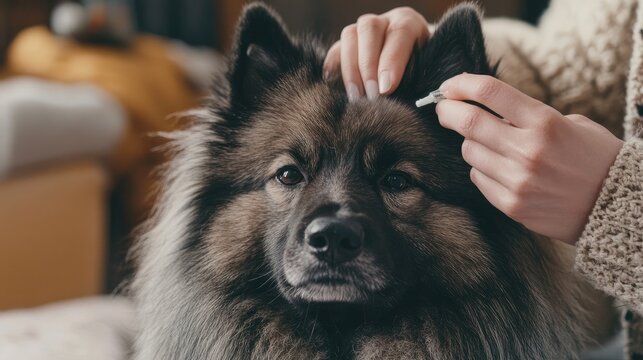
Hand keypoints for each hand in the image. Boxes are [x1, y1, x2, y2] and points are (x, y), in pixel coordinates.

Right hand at [323, 7, 428, 100]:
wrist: (415, 66)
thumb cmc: (423, 73)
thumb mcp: (427, 71)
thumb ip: (419, 77)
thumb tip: (399, 96)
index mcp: (408, 22)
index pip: (400, 33)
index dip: (391, 61)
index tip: (386, 89)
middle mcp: (383, 21)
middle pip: (369, 29)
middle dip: (368, 66)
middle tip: (371, 96)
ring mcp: (362, 31)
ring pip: (349, 36)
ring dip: (350, 69)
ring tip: (356, 97)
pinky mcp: (346, 45)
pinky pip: (335, 50)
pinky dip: (332, 67)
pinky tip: (334, 86)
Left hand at [436, 74, 623, 243]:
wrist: (617, 205)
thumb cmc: (593, 157)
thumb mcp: (569, 123)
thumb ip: (527, 116)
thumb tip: (484, 109)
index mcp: (545, 121)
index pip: (490, 92)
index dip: (461, 84)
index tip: (449, 85)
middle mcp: (528, 150)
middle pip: (468, 122)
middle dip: (447, 111)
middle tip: (443, 108)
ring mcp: (518, 180)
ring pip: (468, 152)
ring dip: (471, 143)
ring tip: (488, 144)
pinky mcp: (512, 205)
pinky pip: (477, 178)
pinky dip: (481, 169)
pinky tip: (499, 168)